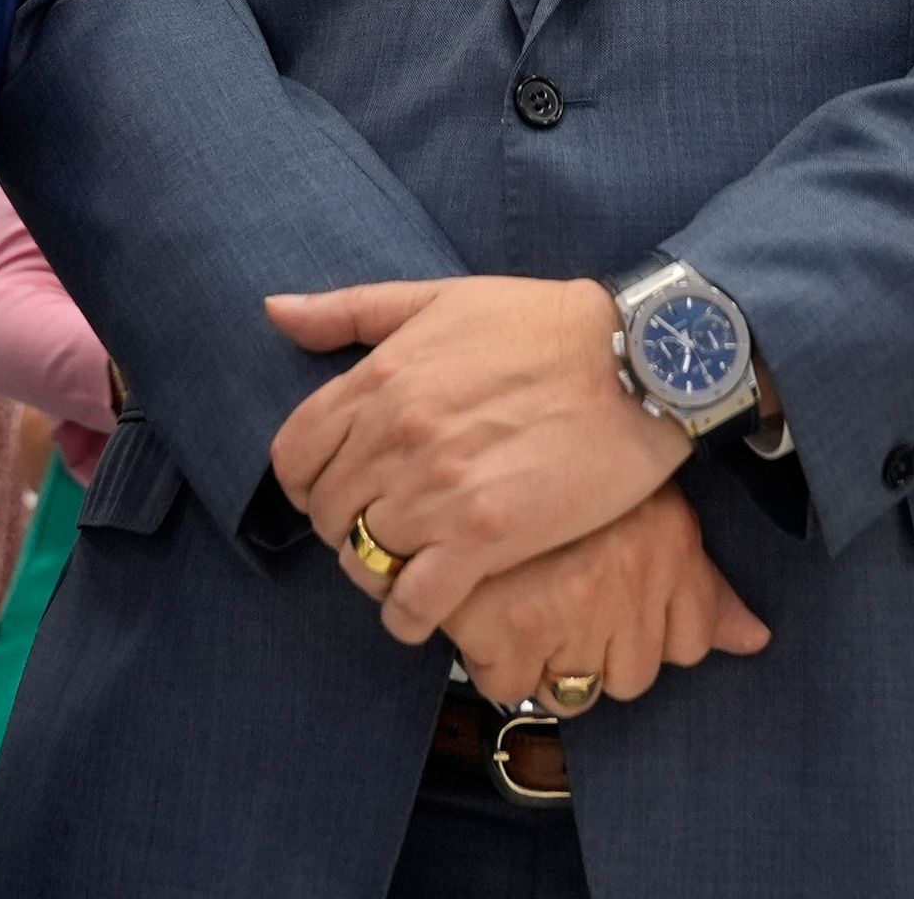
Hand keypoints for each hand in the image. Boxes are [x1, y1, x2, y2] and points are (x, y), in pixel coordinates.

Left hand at [266, 276, 689, 644]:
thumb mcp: (440, 297)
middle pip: (328, 513)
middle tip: (386, 527)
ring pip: (363, 560)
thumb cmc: (544, 324)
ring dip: (379, 570)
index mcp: (381, 379)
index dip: (307, 482)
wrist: (639, 359)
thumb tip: (275, 312)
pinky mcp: (487, 536)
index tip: (341, 488)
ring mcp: (439, 489)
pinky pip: (413, 604)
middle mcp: (398, 435)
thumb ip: (350, 310)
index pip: (294, 455)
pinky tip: (426, 609)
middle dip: (347, 525)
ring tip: (411, 564)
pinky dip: (408, 617)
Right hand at [397, 484, 769, 708]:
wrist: (461, 434)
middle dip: (598, 651)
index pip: (693, 640)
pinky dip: (495, 660)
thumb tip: (754, 639)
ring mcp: (571, 607)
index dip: (653, 632)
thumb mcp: (641, 502)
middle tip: (562, 598)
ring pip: (575, 692)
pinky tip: (488, 611)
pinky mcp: (509, 628)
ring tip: (525, 601)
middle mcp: (631, 577)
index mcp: (669, 541)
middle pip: (634, 675)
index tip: (619, 606)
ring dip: (548, 661)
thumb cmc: (554, 459)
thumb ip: (700, 582)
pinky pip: (511, 685)